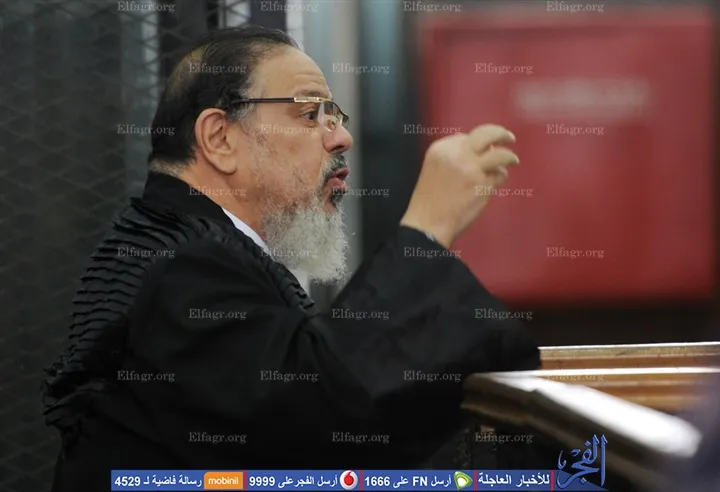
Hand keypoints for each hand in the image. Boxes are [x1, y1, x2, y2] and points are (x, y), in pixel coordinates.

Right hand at [401, 124, 518, 247]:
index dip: (476, 143)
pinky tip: (493, 184)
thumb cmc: (430, 200)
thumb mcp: (435, 168)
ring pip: (500, 154)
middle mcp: (457, 154)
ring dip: (509, 157)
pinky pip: (499, 175)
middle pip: (486, 134)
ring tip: (513, 161)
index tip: (482, 149)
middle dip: (501, 134)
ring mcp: (472, 168)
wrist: (427, 223)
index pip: (465, 137)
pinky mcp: (483, 184)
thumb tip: (483, 150)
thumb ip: (454, 157)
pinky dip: (499, 177)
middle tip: (509, 138)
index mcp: (441, 148)